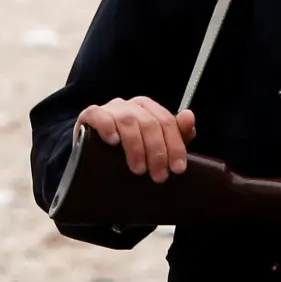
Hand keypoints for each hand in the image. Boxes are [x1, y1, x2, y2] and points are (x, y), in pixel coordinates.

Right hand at [75, 97, 196, 183]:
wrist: (94, 153)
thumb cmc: (130, 148)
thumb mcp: (156, 144)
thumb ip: (178, 133)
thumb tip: (189, 115)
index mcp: (149, 108)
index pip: (167, 122)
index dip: (175, 146)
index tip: (178, 169)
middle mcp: (131, 105)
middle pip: (150, 123)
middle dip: (157, 152)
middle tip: (159, 176)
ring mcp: (110, 108)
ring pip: (128, 121)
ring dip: (136, 147)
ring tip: (139, 169)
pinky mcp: (90, 115)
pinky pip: (98, 115)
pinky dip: (107, 127)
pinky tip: (113, 142)